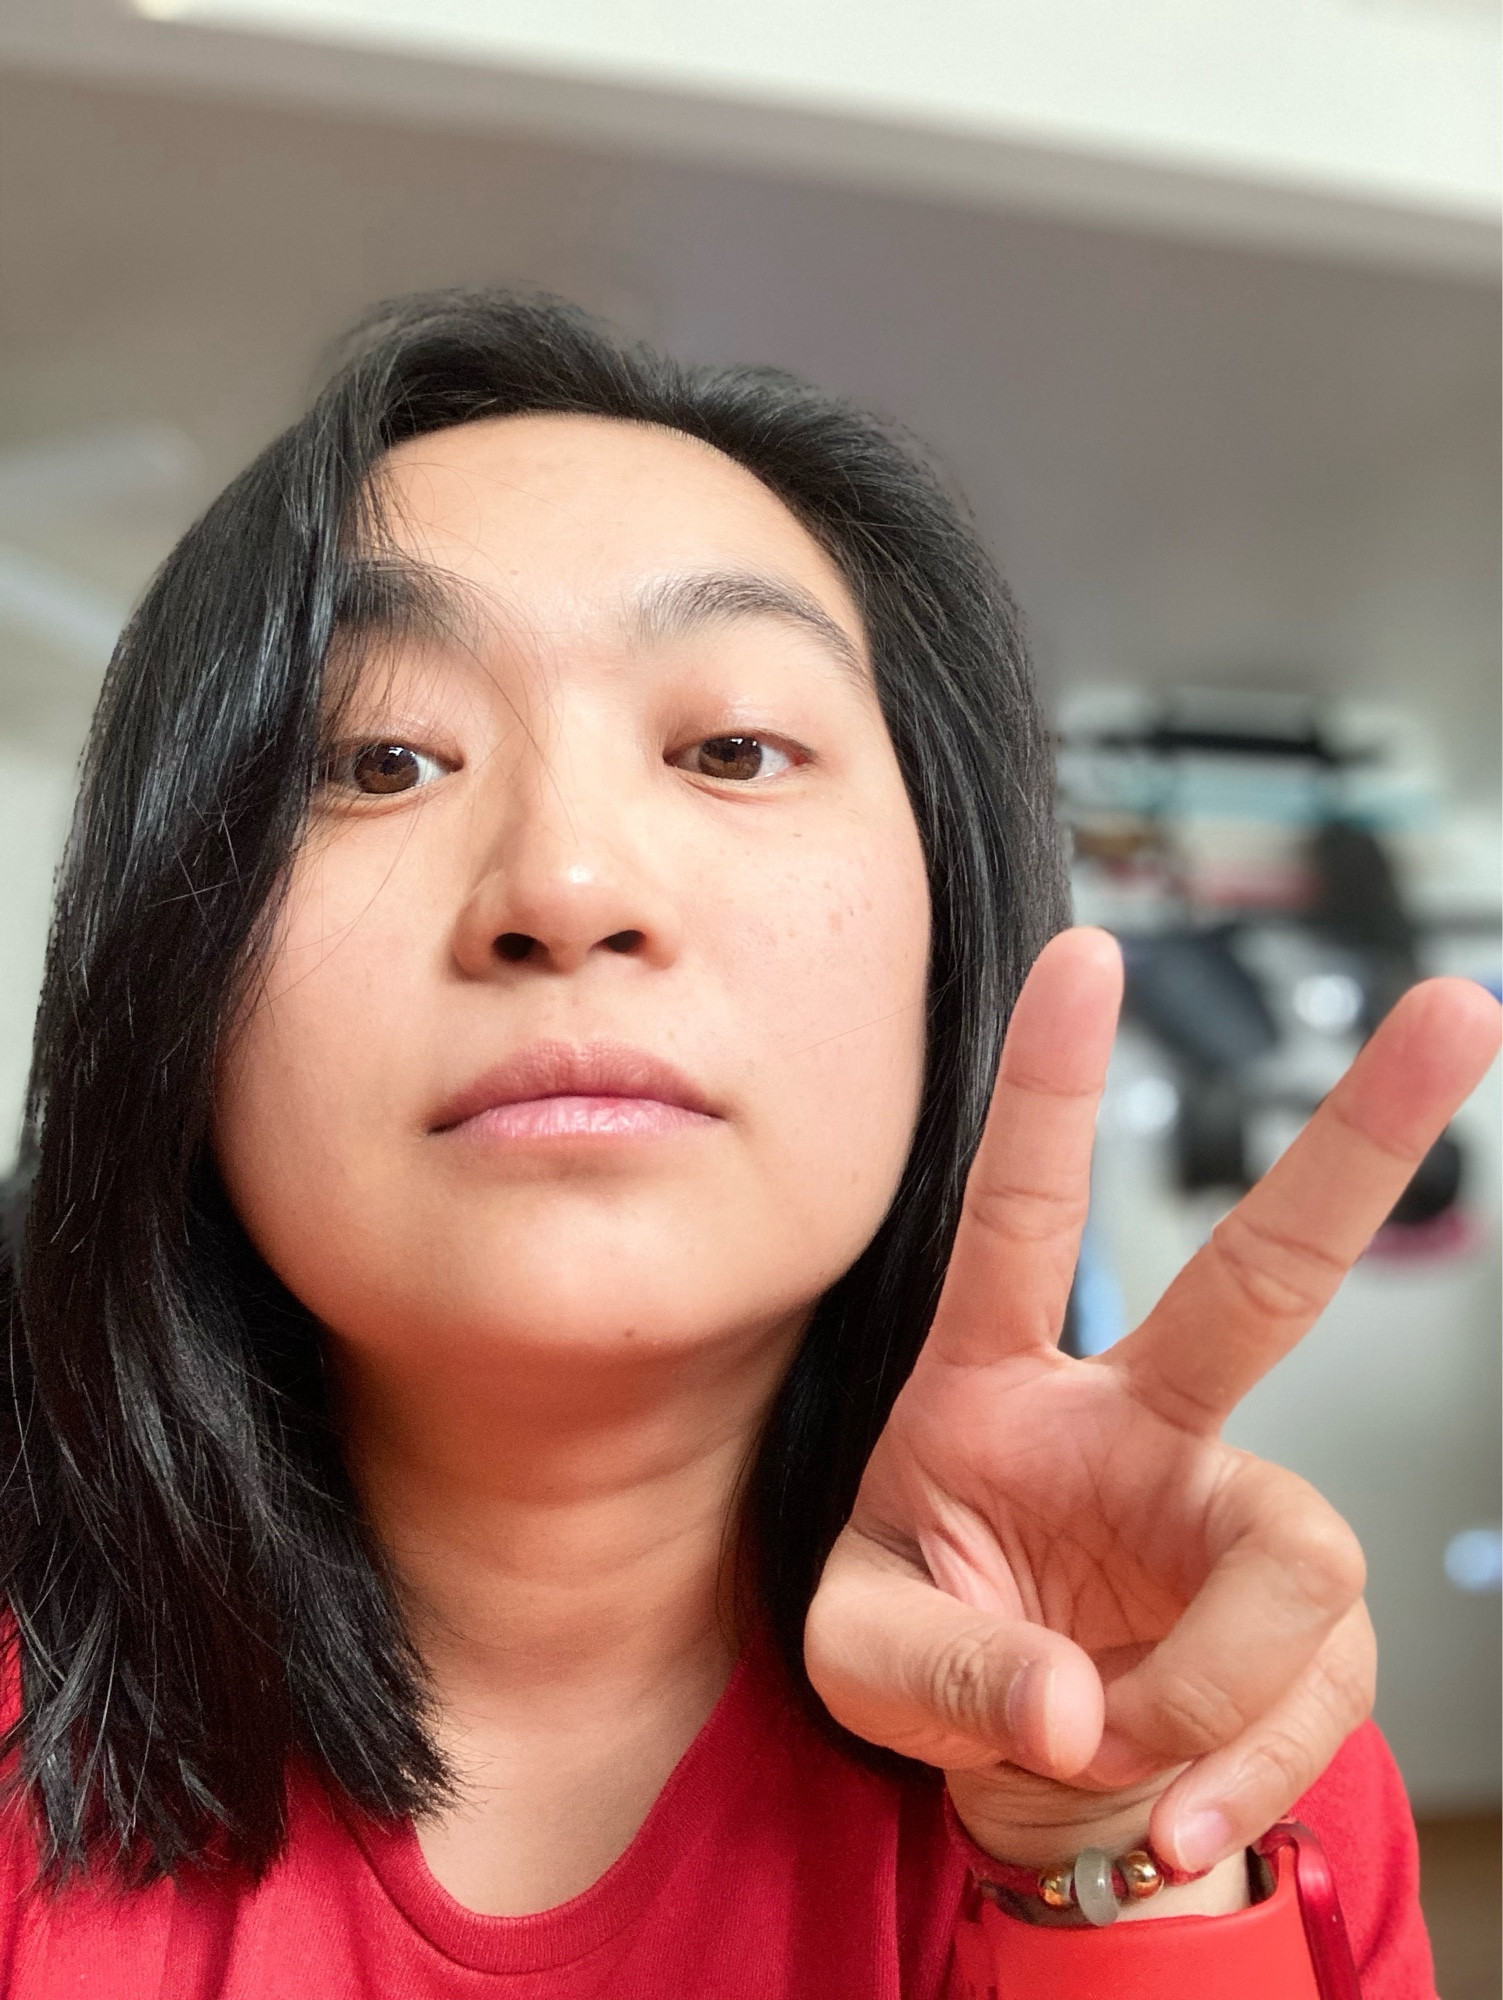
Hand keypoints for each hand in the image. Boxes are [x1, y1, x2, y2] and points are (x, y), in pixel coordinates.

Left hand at [805, 928, 1501, 1881]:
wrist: (1028, 1773)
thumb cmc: (926, 1663)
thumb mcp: (861, 1661)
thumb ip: (941, 1673)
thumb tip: (1076, 1700)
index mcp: (996, 1385)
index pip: (1024, 1216)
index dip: (1052, 1089)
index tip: (1086, 952)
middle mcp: (1137, 1419)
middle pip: (1267, 1272)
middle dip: (1361, 1141)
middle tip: (1460, 1005)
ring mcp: (1229, 1513)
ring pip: (1302, 1554)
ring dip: (1212, 1689)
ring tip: (1122, 1761)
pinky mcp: (1302, 1621)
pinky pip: (1315, 1687)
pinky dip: (1242, 1772)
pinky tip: (1175, 1815)